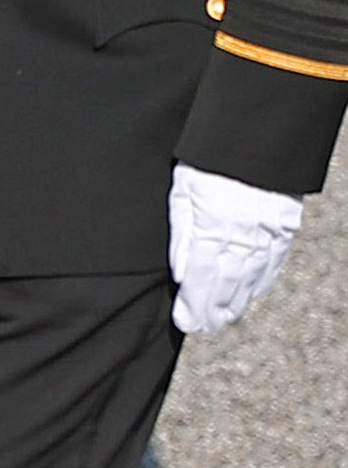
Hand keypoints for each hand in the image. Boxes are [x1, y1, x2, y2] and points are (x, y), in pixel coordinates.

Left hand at [169, 161, 304, 333]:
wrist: (257, 138)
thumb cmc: (211, 162)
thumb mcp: (183, 193)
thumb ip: (182, 235)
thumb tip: (182, 274)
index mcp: (213, 228)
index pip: (201, 278)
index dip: (194, 305)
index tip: (186, 322)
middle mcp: (243, 235)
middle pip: (228, 284)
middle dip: (215, 310)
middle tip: (205, 328)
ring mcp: (268, 232)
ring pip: (253, 277)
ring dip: (238, 301)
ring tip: (225, 318)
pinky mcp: (285, 224)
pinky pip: (274, 260)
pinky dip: (262, 280)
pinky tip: (253, 293)